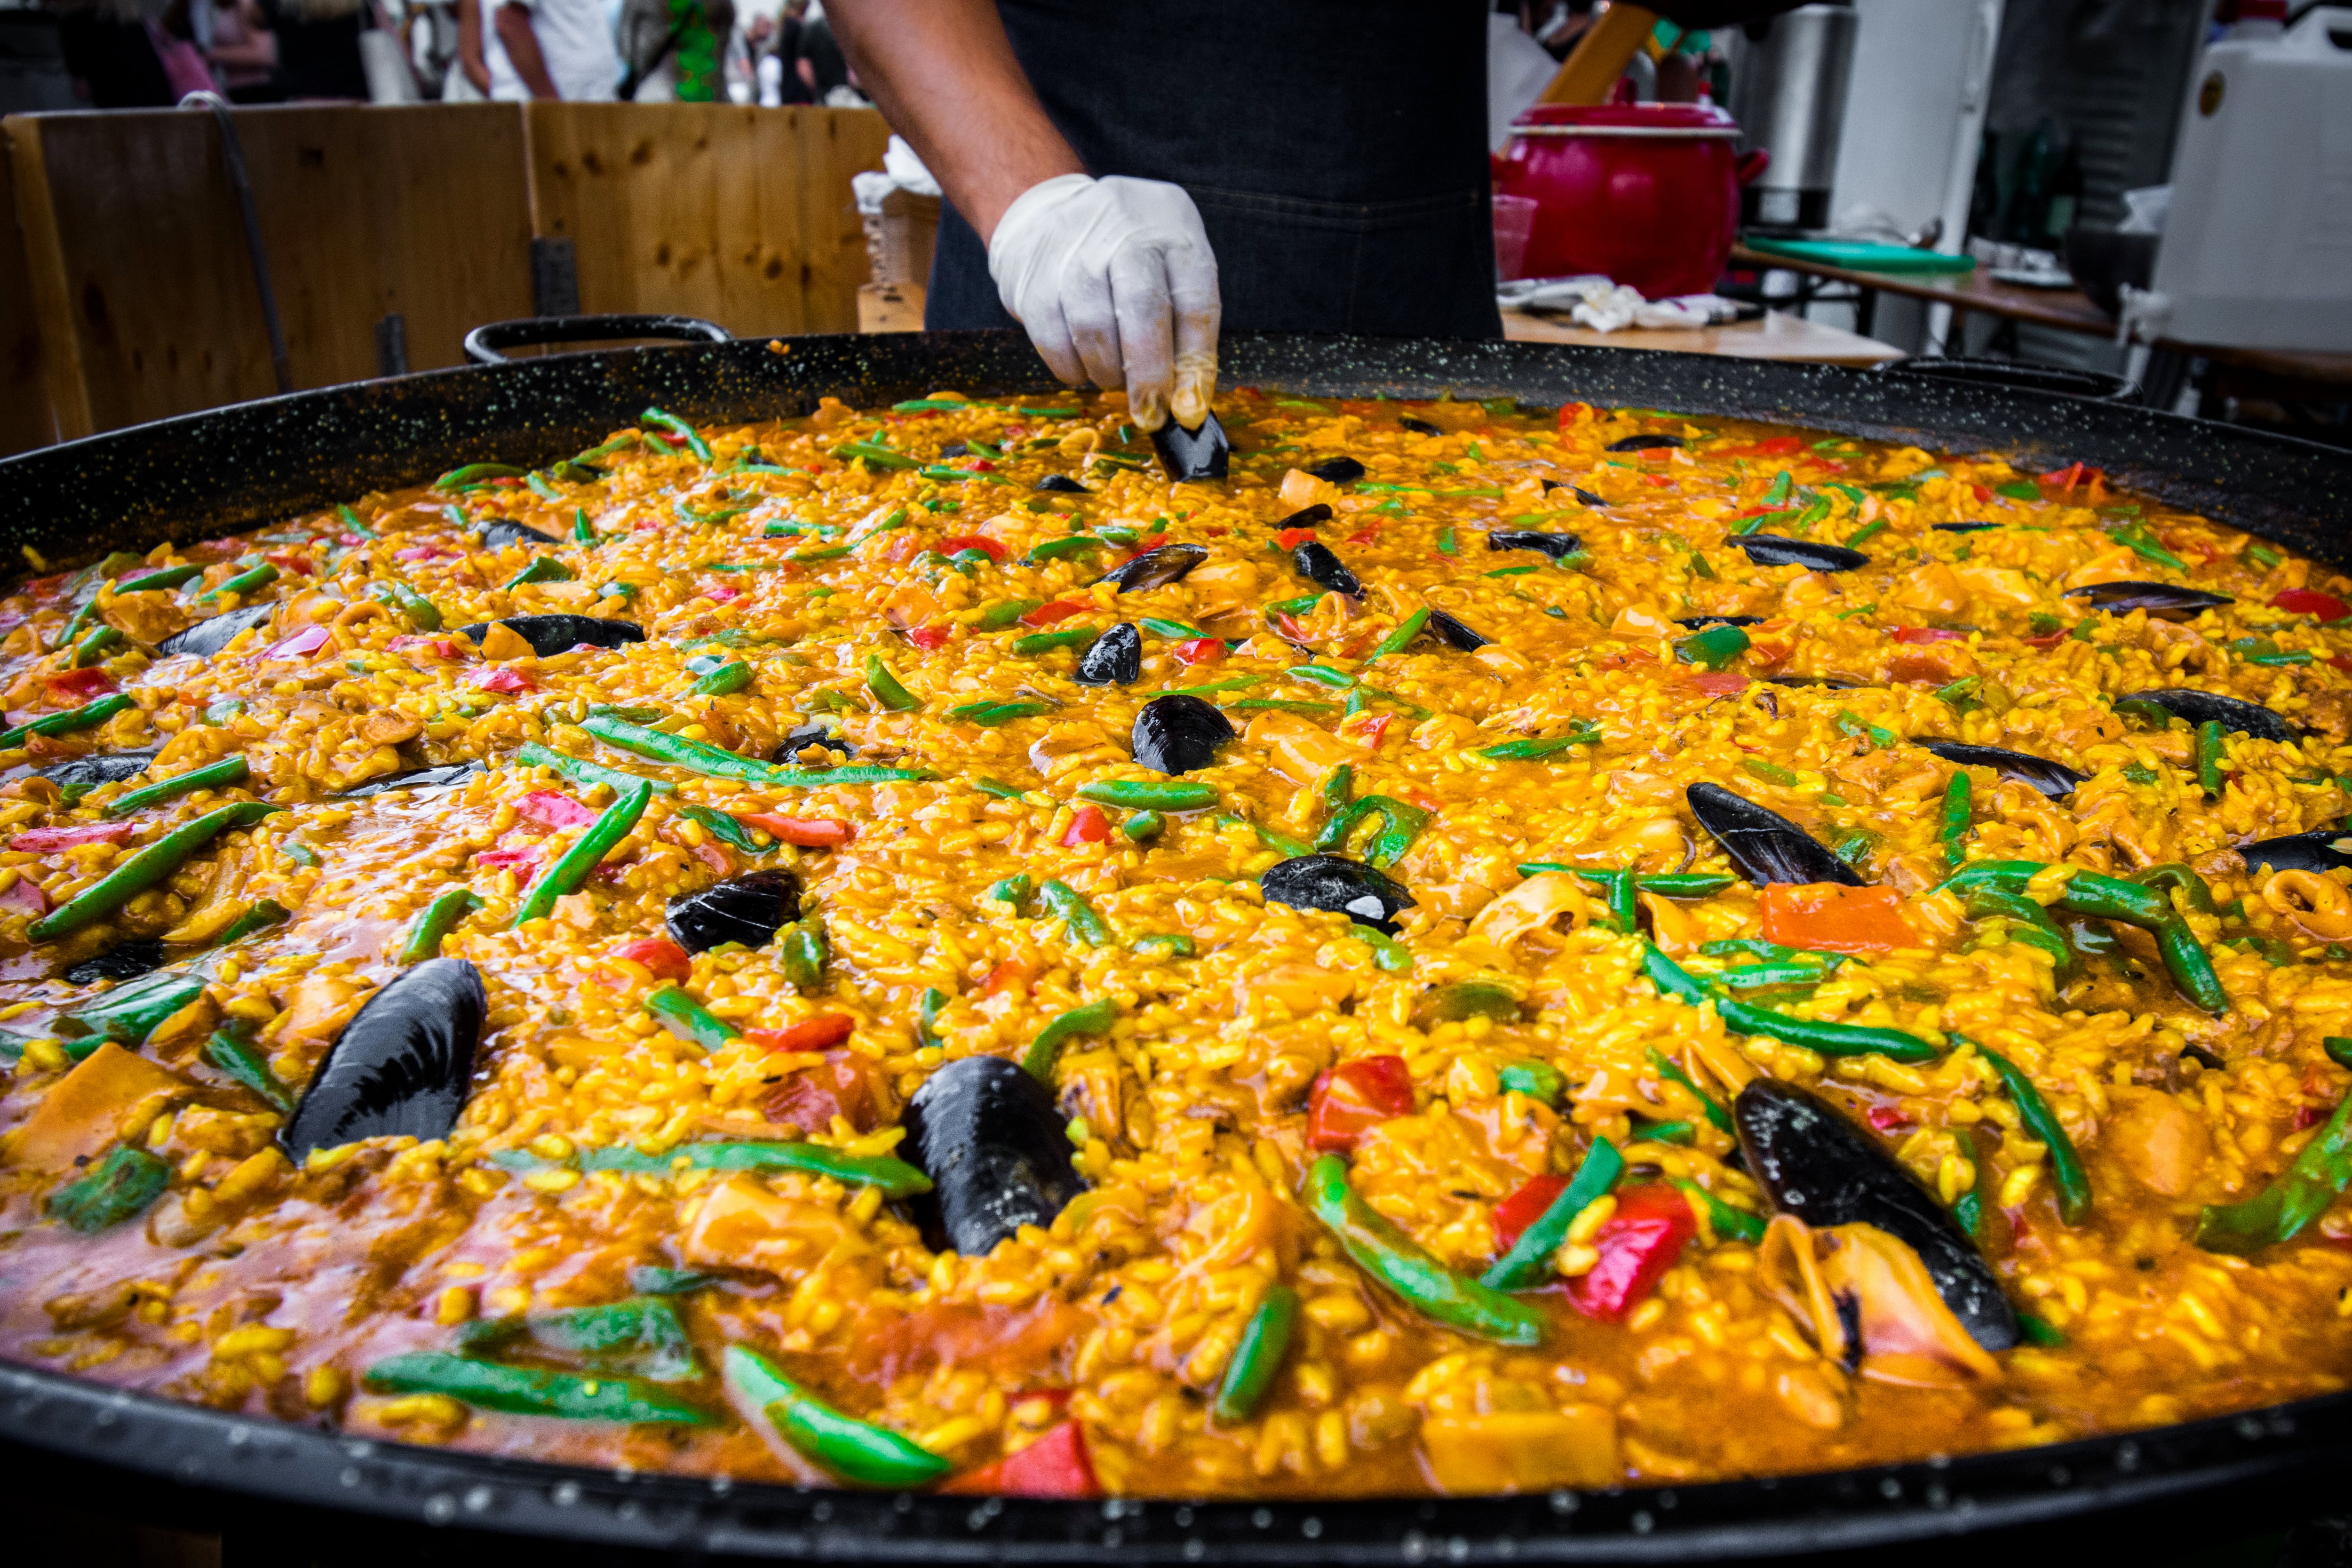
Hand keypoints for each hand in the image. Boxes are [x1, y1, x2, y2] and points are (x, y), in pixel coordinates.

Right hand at [987, 174, 1218, 432]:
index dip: (1195, 363)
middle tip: (1151, 415)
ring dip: (1108, 372)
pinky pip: (1053, 339)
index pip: (1195, 301)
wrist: (1049, 210)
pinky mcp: (1033, 277)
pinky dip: (1072, 368)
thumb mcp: (1171, 270)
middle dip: (1149, 375)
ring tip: (1114, 377)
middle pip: (1143, 309)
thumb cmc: (1125, 255)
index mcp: (1174, 232)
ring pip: (1094, 328)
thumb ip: (1184, 330)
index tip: (1190, 411)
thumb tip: (1187, 405)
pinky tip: (1082, 367)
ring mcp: (1074, 251)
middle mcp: (1125, 233)